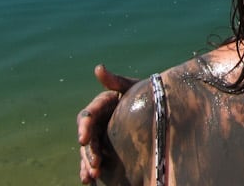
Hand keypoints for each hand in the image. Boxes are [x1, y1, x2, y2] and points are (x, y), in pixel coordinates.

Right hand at [78, 64, 138, 183]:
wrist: (160, 106)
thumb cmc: (146, 93)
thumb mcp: (132, 87)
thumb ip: (115, 81)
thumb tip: (98, 68)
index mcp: (101, 105)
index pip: (87, 117)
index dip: (84, 128)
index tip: (83, 139)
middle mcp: (98, 121)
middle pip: (87, 137)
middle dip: (88, 152)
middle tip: (96, 165)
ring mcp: (102, 135)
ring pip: (89, 151)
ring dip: (88, 163)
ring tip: (92, 175)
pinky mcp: (107, 147)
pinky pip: (94, 160)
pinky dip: (89, 169)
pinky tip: (89, 180)